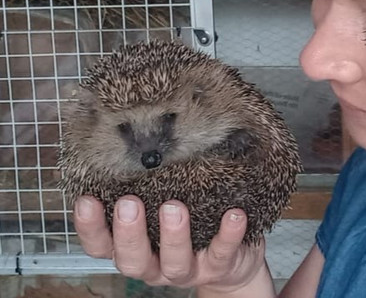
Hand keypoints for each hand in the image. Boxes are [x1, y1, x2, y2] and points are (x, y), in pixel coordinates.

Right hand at [73, 195, 271, 293]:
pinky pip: (222, 253)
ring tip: (174, 207)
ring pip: (175, 262)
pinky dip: (228, 234)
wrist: (232, 264)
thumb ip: (150, 188)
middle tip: (129, 203)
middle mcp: (155, 264)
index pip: (101, 245)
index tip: (87, 200)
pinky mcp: (219, 267)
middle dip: (129, 233)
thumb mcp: (163, 206)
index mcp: (136, 248)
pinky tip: (234, 214)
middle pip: (132, 260)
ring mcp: (187, 269)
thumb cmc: (192, 225)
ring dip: (173, 235)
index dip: (91, 227)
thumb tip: (137, 141)